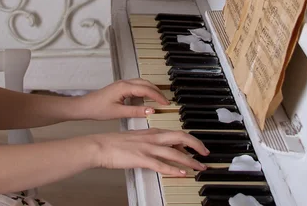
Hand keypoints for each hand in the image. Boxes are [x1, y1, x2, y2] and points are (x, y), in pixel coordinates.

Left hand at [75, 78, 170, 120]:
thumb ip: (136, 111)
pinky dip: (145, 90)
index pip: (146, 90)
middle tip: (166, 101)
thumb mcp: (118, 113)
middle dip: (157, 91)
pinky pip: (136, 85)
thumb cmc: (97, 109)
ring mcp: (122, 84)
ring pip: (141, 83)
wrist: (84, 106)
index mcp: (124, 87)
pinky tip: (147, 98)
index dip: (158, 96)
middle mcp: (124, 83)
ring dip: (151, 89)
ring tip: (159, 99)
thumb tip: (151, 111)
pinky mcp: (120, 87)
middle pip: (146, 83)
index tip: (166, 103)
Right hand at [89, 128, 209, 176]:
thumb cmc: (115, 143)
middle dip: (196, 145)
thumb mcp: (136, 138)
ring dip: (190, 161)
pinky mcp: (142, 159)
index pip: (176, 133)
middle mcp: (152, 138)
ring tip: (200, 167)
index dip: (190, 140)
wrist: (100, 145)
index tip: (198, 146)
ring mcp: (148, 148)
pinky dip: (174, 169)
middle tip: (206, 153)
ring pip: (175, 153)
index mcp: (151, 132)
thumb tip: (163, 148)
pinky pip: (162, 165)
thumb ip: (151, 142)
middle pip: (181, 138)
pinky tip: (182, 173)